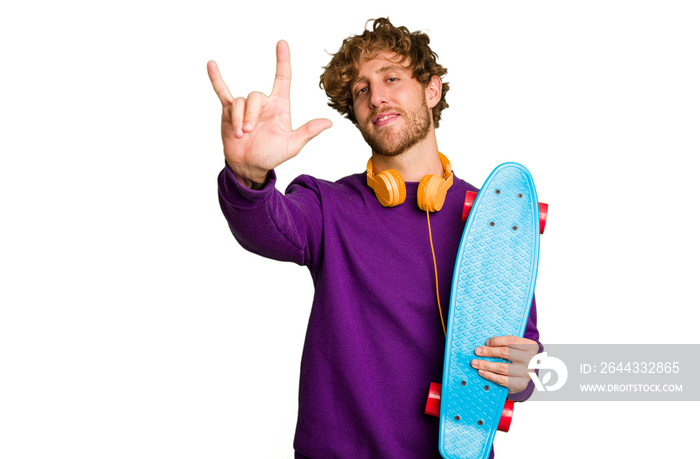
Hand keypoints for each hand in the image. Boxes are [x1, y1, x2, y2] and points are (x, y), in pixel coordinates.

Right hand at [207, 41, 331, 186]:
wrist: (249, 166)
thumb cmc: (271, 155)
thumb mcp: (292, 145)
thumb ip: (307, 132)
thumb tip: (328, 122)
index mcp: (279, 107)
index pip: (282, 78)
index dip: (283, 61)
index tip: (282, 44)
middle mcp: (263, 104)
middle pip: (255, 96)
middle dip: (251, 115)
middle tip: (249, 132)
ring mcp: (246, 107)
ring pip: (240, 102)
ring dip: (239, 119)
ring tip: (241, 135)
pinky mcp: (229, 112)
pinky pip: (222, 92)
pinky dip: (216, 79)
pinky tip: (211, 65)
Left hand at [471, 336, 538, 393]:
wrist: (528, 376)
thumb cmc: (519, 358)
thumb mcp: (518, 348)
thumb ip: (505, 344)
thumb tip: (485, 345)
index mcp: (530, 346)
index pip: (511, 340)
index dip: (497, 340)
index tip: (486, 342)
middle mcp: (530, 359)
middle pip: (505, 352)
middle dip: (488, 351)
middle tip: (477, 351)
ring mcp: (526, 372)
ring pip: (501, 367)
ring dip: (485, 364)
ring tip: (475, 362)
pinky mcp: (520, 384)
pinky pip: (501, 379)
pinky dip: (489, 375)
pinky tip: (482, 372)